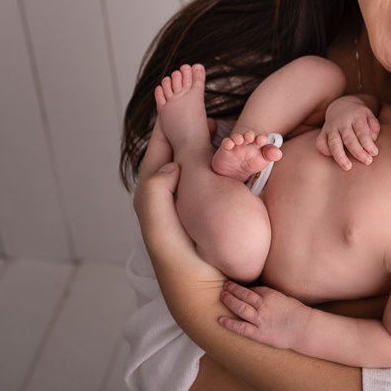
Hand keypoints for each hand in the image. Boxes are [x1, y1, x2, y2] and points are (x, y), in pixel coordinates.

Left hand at [134, 119, 225, 287]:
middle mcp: (172, 195)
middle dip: (187, 127)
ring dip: (206, 141)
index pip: (159, 150)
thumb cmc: (180, 263)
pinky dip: (223, 158)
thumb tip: (172, 162)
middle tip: (202, 106)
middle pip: (177, 151)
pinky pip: (215, 175)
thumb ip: (157, 193)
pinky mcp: (212, 209)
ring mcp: (194, 201)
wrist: (205, 292)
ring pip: (197, 161)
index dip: (166, 124)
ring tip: (219, 123)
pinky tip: (235, 150)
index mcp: (155, 196)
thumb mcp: (160, 228)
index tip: (175, 98)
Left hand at [219, 280, 307, 348]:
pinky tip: (220, 320)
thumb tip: (257, 294)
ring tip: (222, 296)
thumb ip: (270, 296)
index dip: (244, 288)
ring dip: (229, 301)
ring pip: (240, 308)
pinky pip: (241, 328)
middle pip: (243, 295)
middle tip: (225, 286)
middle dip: (232, 290)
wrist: (304, 328)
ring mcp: (260, 320)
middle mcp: (263, 306)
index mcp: (270, 295)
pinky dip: (230, 324)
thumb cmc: (296, 312)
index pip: (252, 289)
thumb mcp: (284, 298)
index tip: (237, 287)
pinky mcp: (259, 334)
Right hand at [316, 95, 379, 169]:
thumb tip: (373, 139)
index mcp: (356, 117)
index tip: (374, 153)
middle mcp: (342, 122)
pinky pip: (320, 142)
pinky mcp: (323, 132)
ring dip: (340, 156)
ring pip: (334, 143)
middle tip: (367, 161)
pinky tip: (331, 157)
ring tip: (347, 167)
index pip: (362, 131)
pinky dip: (324, 150)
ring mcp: (331, 127)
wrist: (341, 105)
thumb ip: (374, 127)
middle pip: (349, 138)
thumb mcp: (369, 116)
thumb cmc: (359, 116)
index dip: (368, 143)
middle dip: (358, 152)